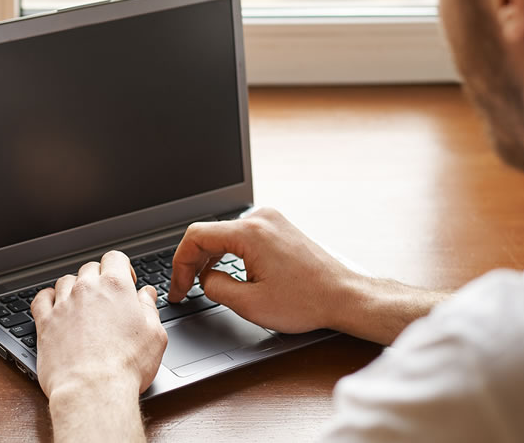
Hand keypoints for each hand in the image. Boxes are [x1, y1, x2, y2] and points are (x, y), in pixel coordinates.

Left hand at [31, 250, 167, 398]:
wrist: (93, 389)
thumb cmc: (126, 366)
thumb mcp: (154, 335)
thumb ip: (150, 308)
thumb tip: (147, 294)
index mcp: (115, 287)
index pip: (115, 258)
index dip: (122, 267)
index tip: (126, 282)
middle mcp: (86, 290)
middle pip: (89, 268)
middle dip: (99, 279)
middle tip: (106, 299)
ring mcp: (63, 304)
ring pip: (65, 281)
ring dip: (74, 288)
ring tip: (82, 306)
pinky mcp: (45, 322)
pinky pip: (41, 298)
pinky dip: (48, 298)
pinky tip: (55, 306)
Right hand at [166, 207, 361, 334]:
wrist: (344, 296)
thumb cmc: (307, 301)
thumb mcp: (250, 304)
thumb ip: (215, 287)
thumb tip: (204, 279)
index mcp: (250, 232)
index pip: (196, 237)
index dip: (180, 264)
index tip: (179, 288)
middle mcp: (260, 218)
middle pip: (209, 233)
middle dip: (192, 263)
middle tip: (184, 291)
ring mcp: (271, 220)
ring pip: (224, 233)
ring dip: (209, 258)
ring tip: (202, 283)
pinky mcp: (278, 227)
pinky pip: (241, 235)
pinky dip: (228, 252)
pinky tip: (224, 271)